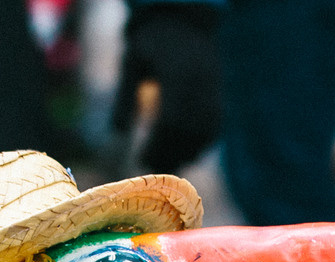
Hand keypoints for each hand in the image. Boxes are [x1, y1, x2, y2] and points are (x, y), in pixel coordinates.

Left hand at [114, 3, 220, 174]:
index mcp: (177, 75)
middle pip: (189, 132)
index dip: (157, 145)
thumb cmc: (151, 42)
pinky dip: (201, 145)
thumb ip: (124, 97)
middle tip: (151, 166)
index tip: (141, 159)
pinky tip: (186, 154)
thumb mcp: (132, 63)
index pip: (172, 121)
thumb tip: (116, 134)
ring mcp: (212, 91)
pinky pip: (214, 129)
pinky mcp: (219, 96)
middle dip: (170, 154)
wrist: (184, 21)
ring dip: (186, 153)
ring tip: (166, 164)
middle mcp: (200, 85)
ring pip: (204, 134)